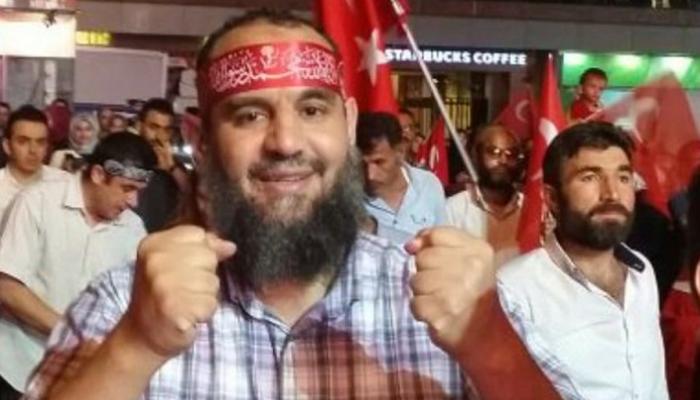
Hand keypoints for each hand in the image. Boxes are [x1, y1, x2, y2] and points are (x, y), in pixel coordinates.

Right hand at [122, 225, 235, 359]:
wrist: (141, 336)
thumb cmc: (162, 296)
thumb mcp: (175, 264)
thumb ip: (203, 249)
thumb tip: (230, 246)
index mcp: (153, 244)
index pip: (198, 234)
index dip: (201, 252)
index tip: (185, 268)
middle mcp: (155, 260)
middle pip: (208, 256)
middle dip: (204, 276)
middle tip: (184, 290)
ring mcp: (163, 284)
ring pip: (212, 282)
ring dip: (205, 296)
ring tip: (185, 303)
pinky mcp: (174, 307)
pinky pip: (210, 303)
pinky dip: (204, 313)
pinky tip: (188, 317)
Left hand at [405, 227, 495, 356]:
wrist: (486, 332)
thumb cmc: (471, 290)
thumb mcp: (464, 257)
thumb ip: (435, 242)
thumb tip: (410, 245)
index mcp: (478, 250)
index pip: (436, 235)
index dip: (429, 247)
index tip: (439, 261)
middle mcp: (471, 268)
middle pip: (423, 257)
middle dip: (426, 271)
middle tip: (444, 284)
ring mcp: (457, 293)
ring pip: (415, 280)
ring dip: (422, 292)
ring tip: (440, 299)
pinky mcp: (443, 315)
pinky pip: (415, 303)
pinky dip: (421, 309)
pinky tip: (437, 312)